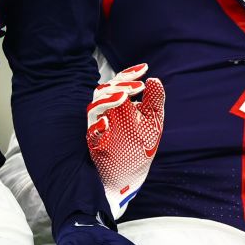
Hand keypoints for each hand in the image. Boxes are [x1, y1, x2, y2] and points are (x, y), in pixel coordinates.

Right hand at [86, 63, 165, 219]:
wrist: (130, 175)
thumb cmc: (140, 146)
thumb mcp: (153, 121)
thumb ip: (154, 101)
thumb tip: (155, 80)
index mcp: (119, 104)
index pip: (120, 83)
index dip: (129, 74)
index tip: (145, 68)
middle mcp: (106, 112)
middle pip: (104, 90)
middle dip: (120, 86)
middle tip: (138, 87)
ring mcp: (97, 127)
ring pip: (94, 107)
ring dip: (107, 100)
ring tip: (123, 98)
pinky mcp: (93, 144)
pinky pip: (90, 132)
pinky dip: (96, 126)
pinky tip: (106, 123)